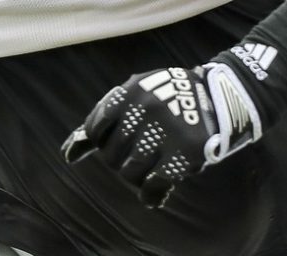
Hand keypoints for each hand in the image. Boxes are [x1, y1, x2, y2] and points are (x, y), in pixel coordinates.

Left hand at [61, 55, 262, 206]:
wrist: (218, 94)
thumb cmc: (166, 97)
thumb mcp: (135, 96)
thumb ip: (102, 120)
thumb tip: (68, 153)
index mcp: (129, 91)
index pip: (96, 127)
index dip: (100, 141)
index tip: (110, 142)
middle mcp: (144, 109)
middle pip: (111, 154)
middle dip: (117, 160)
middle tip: (133, 157)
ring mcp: (164, 131)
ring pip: (130, 171)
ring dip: (135, 177)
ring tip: (146, 171)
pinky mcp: (184, 152)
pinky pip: (155, 183)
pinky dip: (150, 194)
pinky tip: (153, 194)